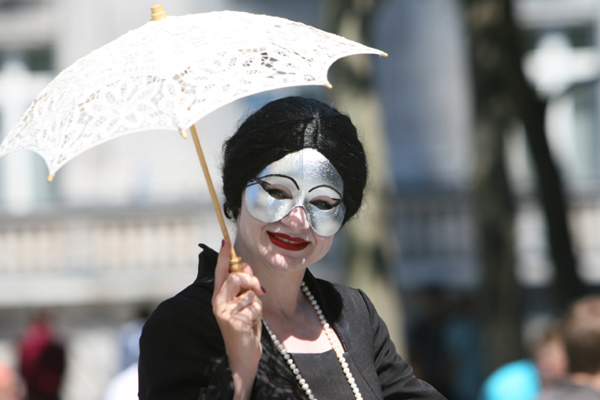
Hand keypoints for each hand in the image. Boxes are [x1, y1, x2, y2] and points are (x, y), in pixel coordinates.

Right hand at [212, 239, 263, 398]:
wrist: (242, 356)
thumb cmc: (244, 329)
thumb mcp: (245, 304)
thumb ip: (244, 286)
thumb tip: (245, 265)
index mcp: (219, 297)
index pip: (221, 272)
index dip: (223, 256)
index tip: (225, 241)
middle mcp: (218, 303)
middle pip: (236, 278)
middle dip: (251, 280)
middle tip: (259, 290)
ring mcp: (224, 312)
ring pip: (249, 294)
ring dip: (257, 305)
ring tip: (252, 317)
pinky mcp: (234, 321)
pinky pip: (255, 307)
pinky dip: (258, 315)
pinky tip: (251, 325)